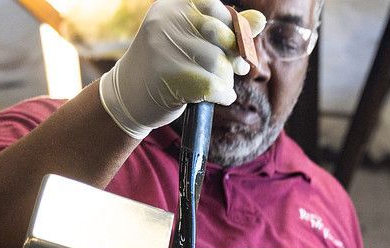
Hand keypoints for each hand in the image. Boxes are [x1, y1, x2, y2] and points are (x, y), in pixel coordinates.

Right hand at [98, 0, 267, 138]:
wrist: (129, 95)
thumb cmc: (167, 64)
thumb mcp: (192, 38)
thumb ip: (226, 28)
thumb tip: (260, 19)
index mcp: (172, 5)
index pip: (217, 8)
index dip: (233, 30)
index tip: (232, 47)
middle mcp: (165, 22)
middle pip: (221, 37)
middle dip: (232, 57)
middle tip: (235, 69)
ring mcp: (163, 48)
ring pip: (218, 64)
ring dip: (227, 80)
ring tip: (218, 85)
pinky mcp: (168, 77)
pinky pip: (213, 85)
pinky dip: (223, 94)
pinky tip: (219, 97)